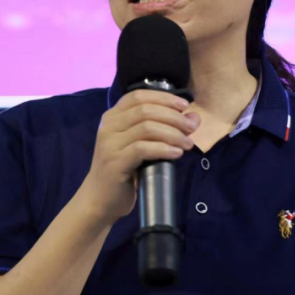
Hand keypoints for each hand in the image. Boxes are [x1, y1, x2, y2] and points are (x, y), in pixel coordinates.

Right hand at [80, 89, 199, 222]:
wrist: (100, 199)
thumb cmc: (124, 170)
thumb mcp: (141, 145)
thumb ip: (162, 129)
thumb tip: (194, 117)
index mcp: (113, 117)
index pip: (138, 96)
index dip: (164, 98)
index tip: (185, 106)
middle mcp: (108, 126)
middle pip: (145, 110)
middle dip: (173, 117)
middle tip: (192, 128)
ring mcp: (109, 144)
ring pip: (146, 128)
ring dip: (173, 134)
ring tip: (188, 144)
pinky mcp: (114, 162)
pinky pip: (143, 149)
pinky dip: (164, 149)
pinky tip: (176, 153)